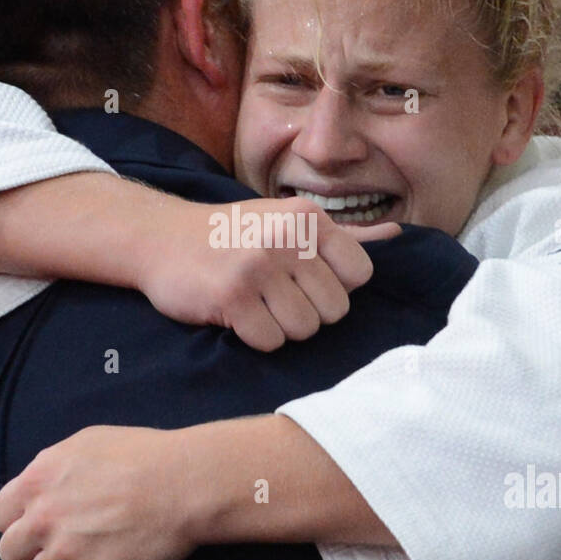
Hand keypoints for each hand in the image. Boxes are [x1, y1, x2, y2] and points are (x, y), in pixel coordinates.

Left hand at [0, 425, 202, 559]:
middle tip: (61, 546)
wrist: (184, 482)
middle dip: (32, 551)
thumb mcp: (86, 443)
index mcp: (37, 480)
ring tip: (90, 558)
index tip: (40, 524)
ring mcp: (65, 550)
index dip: (20, 521)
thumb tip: (43, 490)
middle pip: (10, 553)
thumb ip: (53, 469)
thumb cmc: (143, 455)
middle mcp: (42, 517)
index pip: (0, 516)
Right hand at [137, 196, 399, 350]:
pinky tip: (237, 314)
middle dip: (307, 311)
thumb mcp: (288, 219)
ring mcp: (259, 266)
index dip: (334, 287)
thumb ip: (345, 234)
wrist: (162, 239)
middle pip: (335, 310)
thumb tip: (398, 235)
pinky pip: (270, 342)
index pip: (360, 276)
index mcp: (308, 218)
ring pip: (305, 330)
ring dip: (281, 327)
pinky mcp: (232, 297)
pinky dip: (255, 338)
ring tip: (256, 303)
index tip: (303, 278)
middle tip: (274, 293)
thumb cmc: (233, 234)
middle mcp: (287, 237)